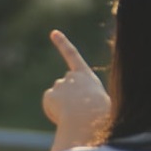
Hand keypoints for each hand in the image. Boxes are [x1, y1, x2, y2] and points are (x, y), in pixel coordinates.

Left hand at [42, 30, 109, 146]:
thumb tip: (75, 113)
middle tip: (79, 112)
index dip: (62, 43)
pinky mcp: (50, 94)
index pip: (73, 56)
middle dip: (68, 99)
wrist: (91, 117)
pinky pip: (49, 105)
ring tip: (74, 115)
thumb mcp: (101, 107)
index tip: (53, 33)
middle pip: (65, 88)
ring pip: (57, 99)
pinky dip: (53, 111)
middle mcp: (72, 76)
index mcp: (87, 76)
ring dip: (62, 107)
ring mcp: (60, 84)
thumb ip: (88, 104)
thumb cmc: (101, 116)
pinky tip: (63, 115)